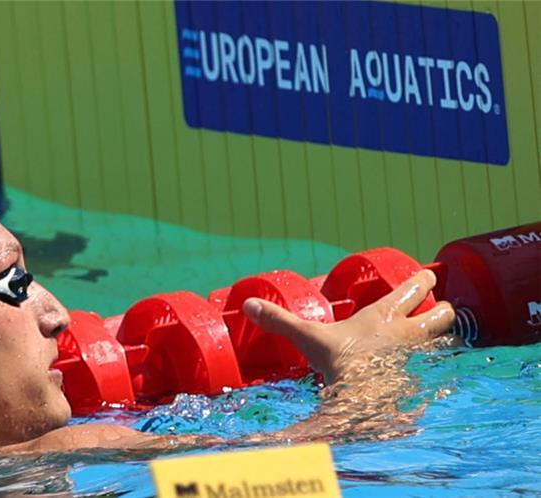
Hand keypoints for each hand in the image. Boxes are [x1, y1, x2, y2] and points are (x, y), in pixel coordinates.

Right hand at [242, 270, 455, 383]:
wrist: (363, 400)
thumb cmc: (340, 362)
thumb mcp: (308, 338)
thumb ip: (280, 322)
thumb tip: (249, 305)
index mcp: (384, 316)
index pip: (411, 290)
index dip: (422, 281)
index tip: (430, 275)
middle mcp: (407, 335)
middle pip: (441, 316)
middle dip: (443, 311)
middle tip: (444, 308)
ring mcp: (417, 361)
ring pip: (444, 343)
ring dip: (443, 339)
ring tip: (442, 339)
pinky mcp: (420, 386)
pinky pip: (435, 378)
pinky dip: (436, 377)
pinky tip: (432, 382)